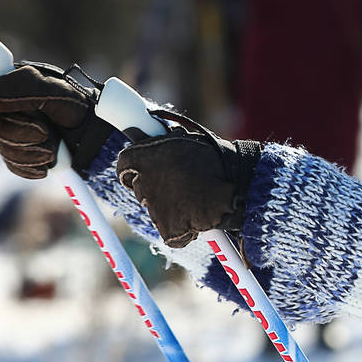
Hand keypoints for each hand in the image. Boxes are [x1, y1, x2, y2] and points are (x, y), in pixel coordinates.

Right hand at [0, 64, 111, 178]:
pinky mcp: (24, 155)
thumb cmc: (82, 108)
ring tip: (54, 146)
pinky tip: (49, 161)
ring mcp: (16, 133)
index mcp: (16, 87)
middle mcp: (12, 109)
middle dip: (22, 134)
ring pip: (5, 149)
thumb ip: (20, 88)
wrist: (100, 138)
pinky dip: (33, 167)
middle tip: (47, 132)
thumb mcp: (55, 92)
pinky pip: (15, 166)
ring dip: (32, 152)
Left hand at [116, 131, 260, 247]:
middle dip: (155, 186)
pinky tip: (197, 216)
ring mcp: (153, 208)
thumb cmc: (214, 159)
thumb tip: (136, 131)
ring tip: (193, 198)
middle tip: (180, 184)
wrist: (236, 186)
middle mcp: (142, 182)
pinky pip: (169, 231)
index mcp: (142, 157)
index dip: (136, 167)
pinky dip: (181, 228)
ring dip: (168, 206)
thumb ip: (158, 141)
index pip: (124, 164)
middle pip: (139, 188)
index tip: (148, 169)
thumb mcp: (183, 141)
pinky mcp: (167, 229)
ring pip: (155, 209)